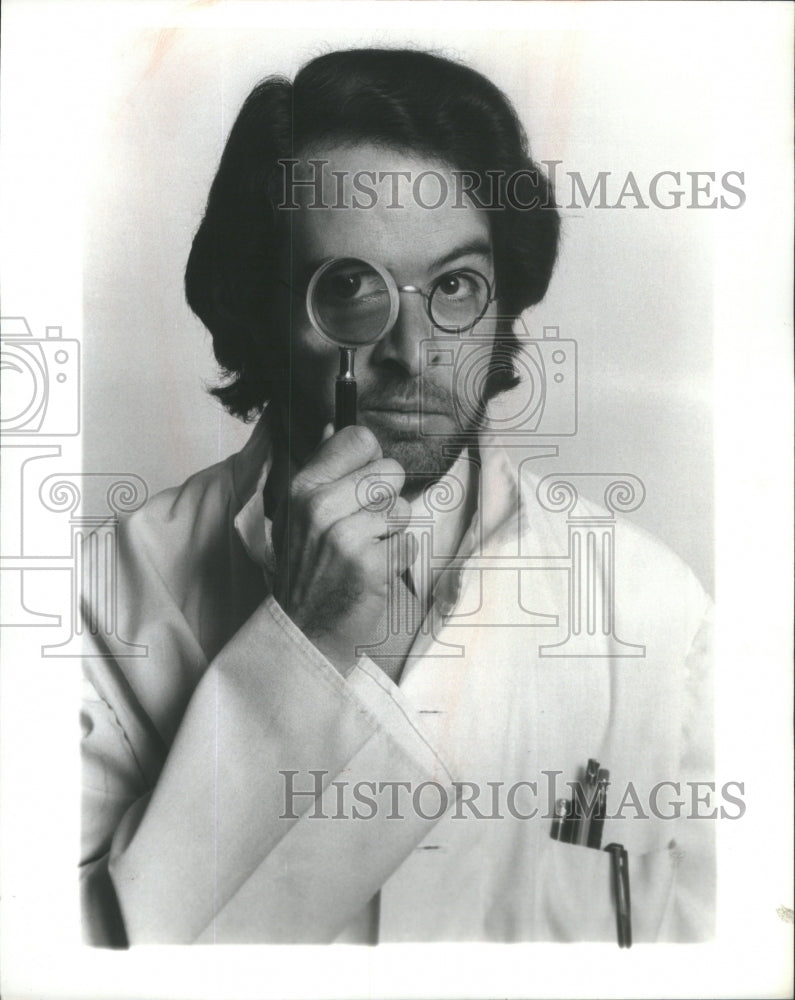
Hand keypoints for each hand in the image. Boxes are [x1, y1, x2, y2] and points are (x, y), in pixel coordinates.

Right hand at [272, 424, 415, 672]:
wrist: (304, 630)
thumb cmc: (308, 568)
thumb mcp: (299, 514)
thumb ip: (321, 468)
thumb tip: (336, 426)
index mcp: (303, 487)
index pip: (359, 439)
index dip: (371, 460)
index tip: (362, 482)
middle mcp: (321, 506)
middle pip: (390, 471)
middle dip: (386, 498)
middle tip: (364, 526)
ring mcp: (346, 537)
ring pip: (403, 507)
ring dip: (392, 531)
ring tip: (366, 549)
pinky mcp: (371, 565)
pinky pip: (409, 542)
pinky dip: (398, 558)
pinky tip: (373, 570)